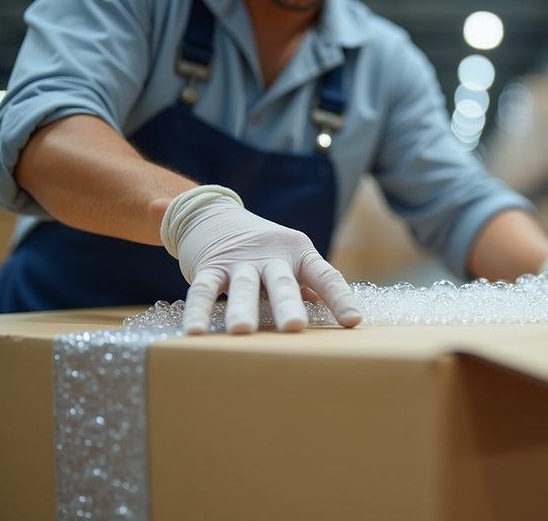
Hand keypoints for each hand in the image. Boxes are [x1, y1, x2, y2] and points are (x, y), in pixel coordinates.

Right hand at [161, 185, 362, 333]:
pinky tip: (195, 332)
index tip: (353, 321)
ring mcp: (239, 261)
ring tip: (242, 331)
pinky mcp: (209, 267)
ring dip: (242, 308)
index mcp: (299, 253)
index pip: (325, 275)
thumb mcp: (288, 260)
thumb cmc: (261, 249)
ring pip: (243, 287)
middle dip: (288, 305)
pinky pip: (204, 290)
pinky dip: (198, 310)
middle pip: (282, 282)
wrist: (211, 214)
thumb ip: (306, 286)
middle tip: (294, 328)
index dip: (340, 297)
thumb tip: (329, 313)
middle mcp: (271, 256)